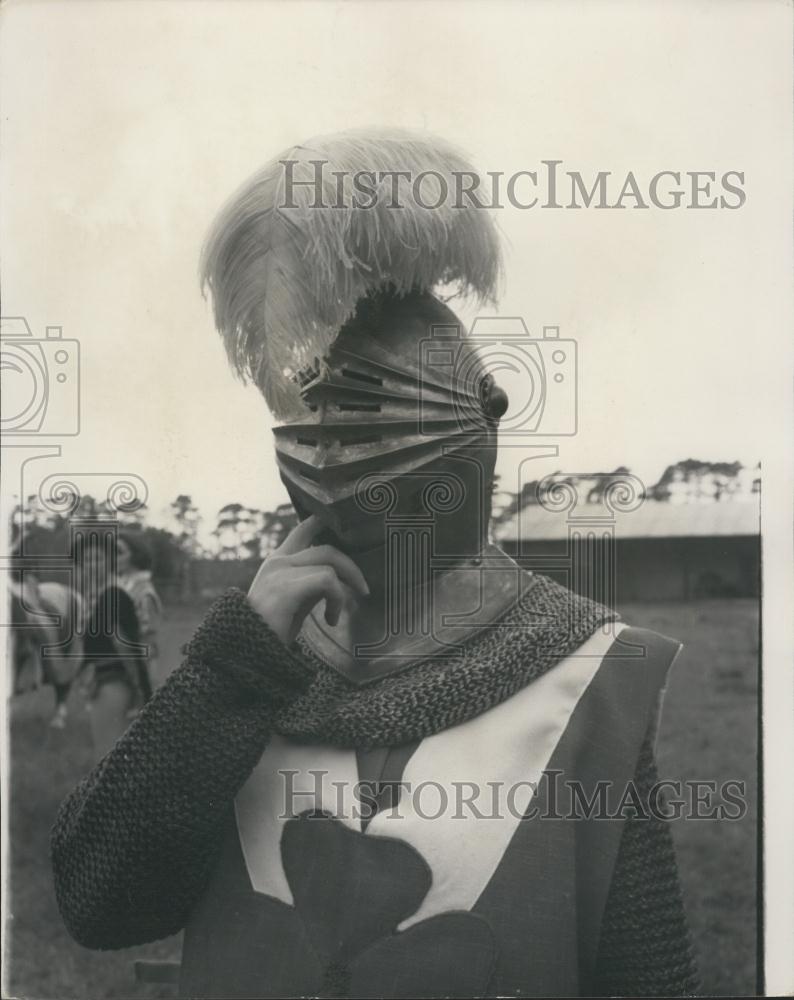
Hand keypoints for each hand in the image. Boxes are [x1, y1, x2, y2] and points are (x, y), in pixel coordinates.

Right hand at [247, 515, 368, 645]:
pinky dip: (337, 600)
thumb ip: (312, 584)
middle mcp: (279, 561)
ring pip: (330, 561)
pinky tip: (331, 620)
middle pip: (326, 547)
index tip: (343, 525)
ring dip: (345, 588)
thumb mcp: (295, 601)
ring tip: (336, 615)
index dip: (323, 522)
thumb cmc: (270, 631)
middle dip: (351, 567)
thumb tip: (340, 578)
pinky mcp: (287, 587)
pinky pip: (327, 580)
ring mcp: (281, 571)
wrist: (244, 653)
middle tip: (363, 590)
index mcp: (278, 562)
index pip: (302, 530)